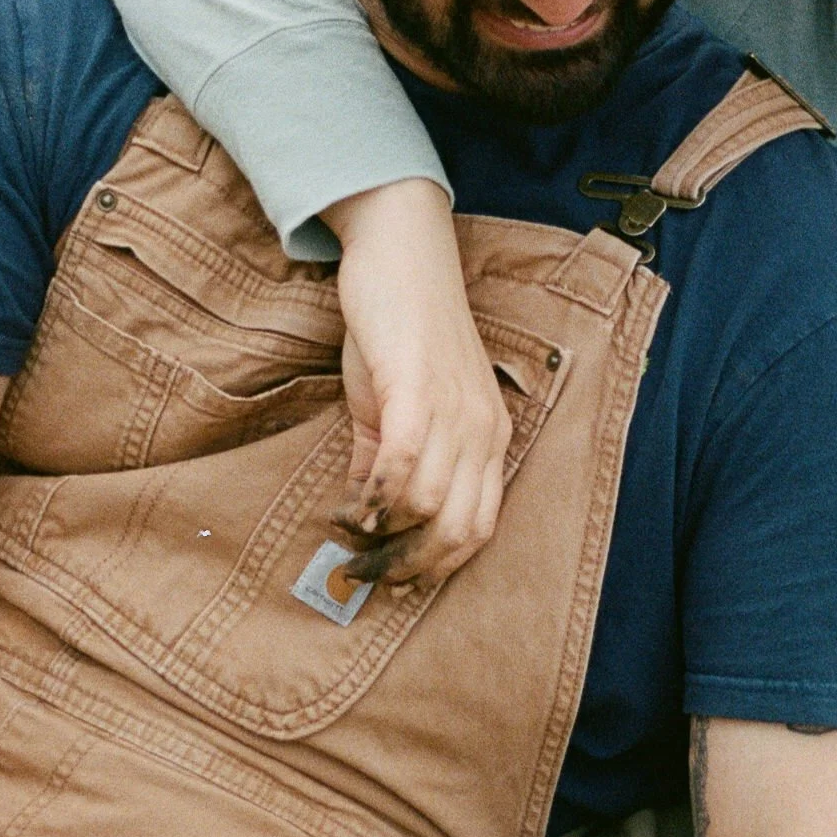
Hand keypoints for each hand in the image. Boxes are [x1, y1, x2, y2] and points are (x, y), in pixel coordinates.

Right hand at [326, 179, 510, 588]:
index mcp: (488, 437)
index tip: (394, 581)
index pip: (480, 529)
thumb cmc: (401, 328)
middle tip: (367, 574)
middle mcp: (483, 430)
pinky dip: (374, 498)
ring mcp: (456, 411)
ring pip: (431, 507)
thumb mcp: (403, 404)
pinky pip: (403, 467)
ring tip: (350, 534)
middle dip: (410, 566)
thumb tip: (368, 516)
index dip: (437, 566)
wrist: (402, 255)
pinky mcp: (419, 390)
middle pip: (461, 531)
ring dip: (384, 534)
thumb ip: (389, 459)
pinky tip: (348, 506)